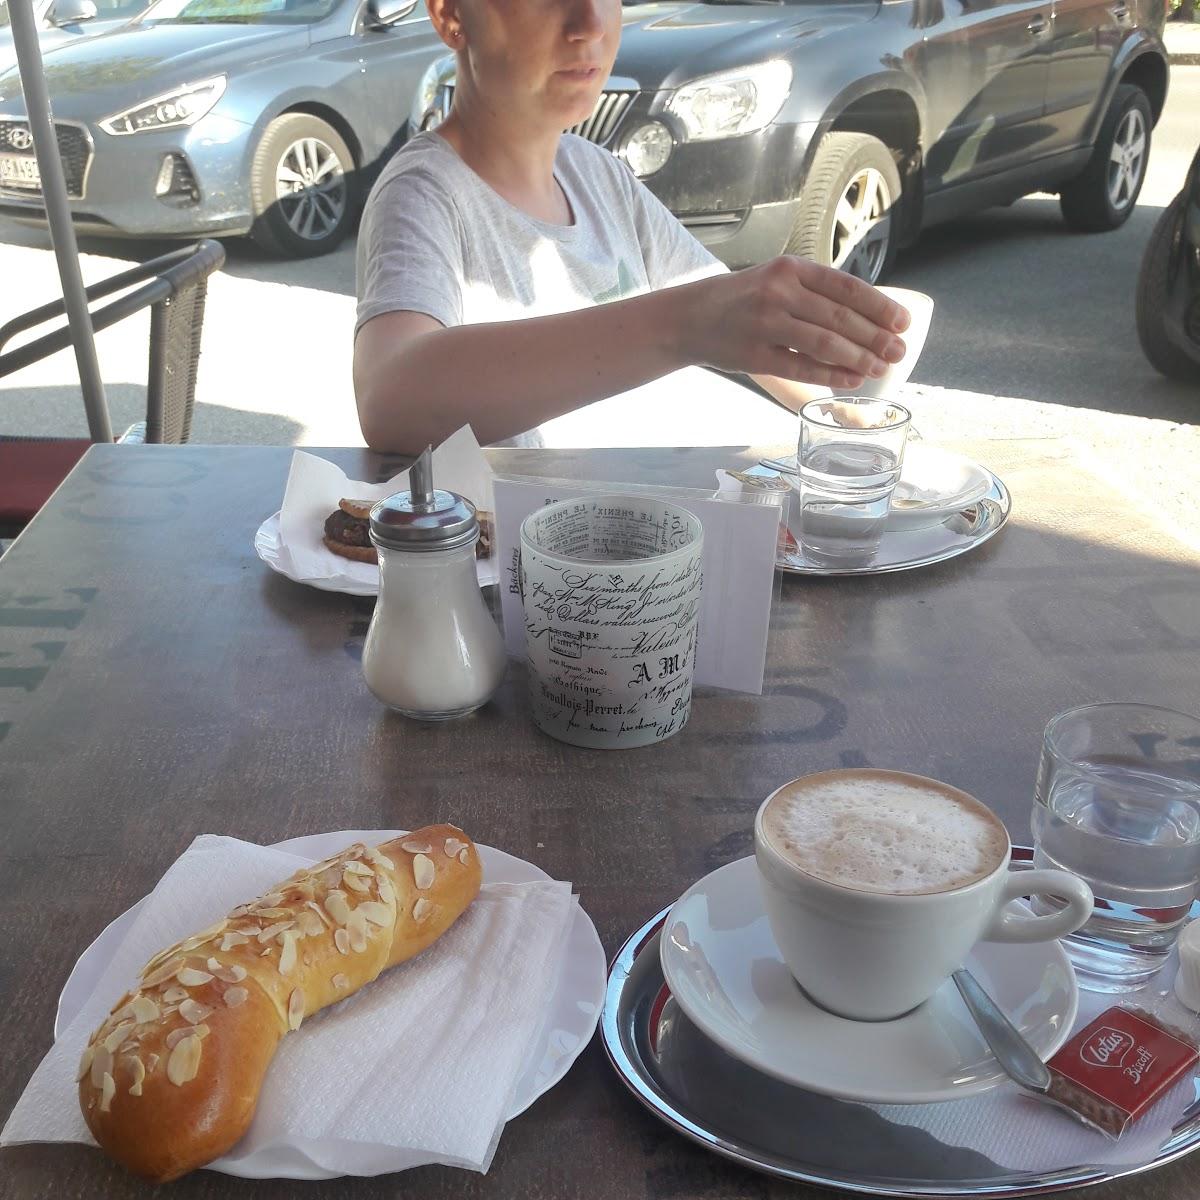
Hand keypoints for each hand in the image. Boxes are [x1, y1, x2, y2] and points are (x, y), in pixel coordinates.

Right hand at [677, 257, 910, 389]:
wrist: (689, 316)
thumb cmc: (741, 300)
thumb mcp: (776, 279)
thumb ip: (813, 292)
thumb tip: (866, 316)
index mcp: (790, 269)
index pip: (846, 287)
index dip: (879, 306)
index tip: (903, 322)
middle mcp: (779, 292)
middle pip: (840, 317)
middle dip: (876, 337)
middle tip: (899, 351)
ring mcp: (765, 324)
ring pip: (824, 343)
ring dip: (858, 358)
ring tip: (880, 368)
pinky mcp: (754, 355)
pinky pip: (800, 368)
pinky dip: (830, 376)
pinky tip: (851, 380)